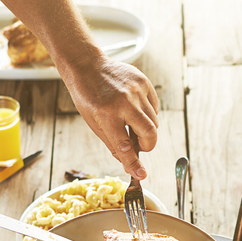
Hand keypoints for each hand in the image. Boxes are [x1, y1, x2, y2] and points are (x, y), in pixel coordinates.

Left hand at [62, 56, 158, 178]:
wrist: (88, 66)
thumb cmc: (87, 97)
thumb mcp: (94, 123)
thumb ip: (113, 143)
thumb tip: (129, 163)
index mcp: (107, 113)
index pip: (124, 145)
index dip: (134, 163)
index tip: (142, 174)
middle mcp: (124, 101)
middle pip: (149, 132)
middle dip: (147, 146)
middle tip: (140, 147)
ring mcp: (136, 90)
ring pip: (154, 121)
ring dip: (146, 130)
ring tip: (131, 124)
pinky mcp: (144, 82)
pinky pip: (154, 107)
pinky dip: (148, 115)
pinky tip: (134, 110)